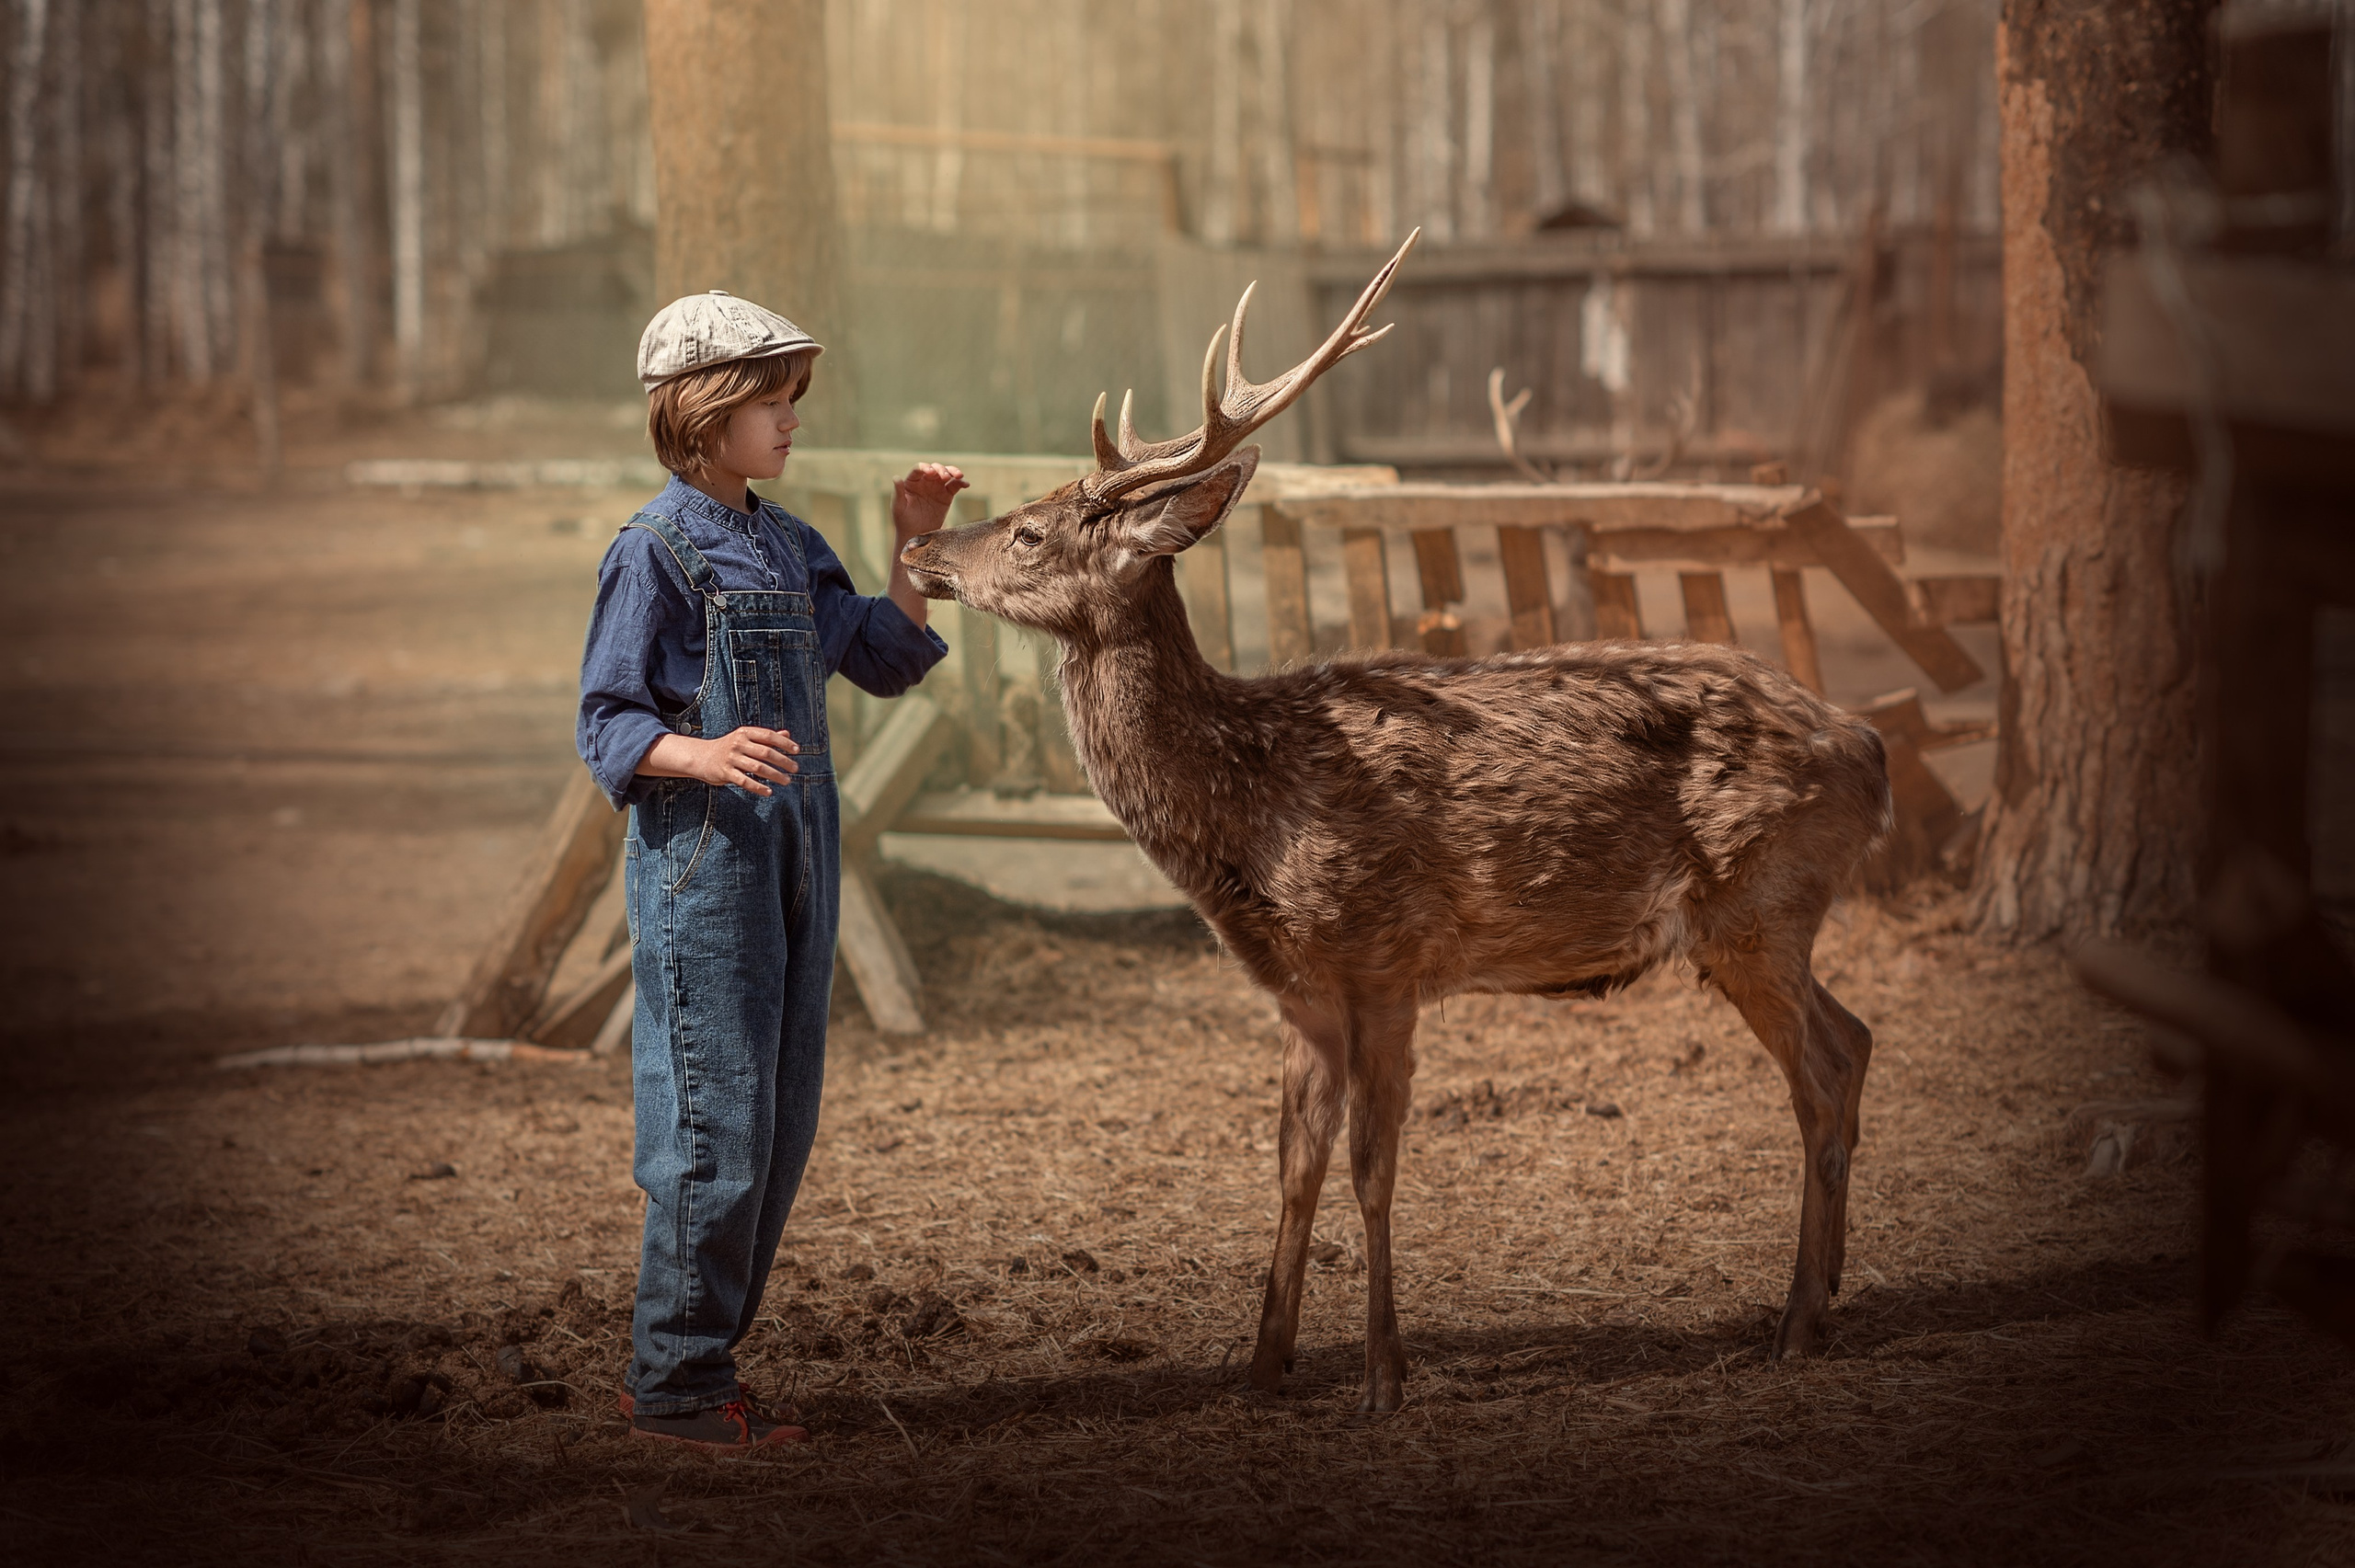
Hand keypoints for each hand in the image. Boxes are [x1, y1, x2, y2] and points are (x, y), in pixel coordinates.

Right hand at [637, 726, 799, 796]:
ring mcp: (731, 758)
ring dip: (775, 775)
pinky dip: (758, 787)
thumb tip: (787, 733)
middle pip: (765, 752)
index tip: (797, 751)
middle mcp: (738, 744)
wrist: (701, 756)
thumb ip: (765, 737)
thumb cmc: (729, 747)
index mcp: (745, 733)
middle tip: (795, 769)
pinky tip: (769, 791)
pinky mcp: (725, 773)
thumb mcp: (745, 738)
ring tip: (787, 781)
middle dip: (783, 761)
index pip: (769, 736)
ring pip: (758, 768)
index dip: (784, 743)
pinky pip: (745, 781)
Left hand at [892, 463, 969, 540]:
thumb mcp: (898, 507)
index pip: (919, 469)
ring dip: (953, 472)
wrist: (916, 535)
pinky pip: (955, 486)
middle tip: (945, 477)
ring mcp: (937, 487)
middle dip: (941, 469)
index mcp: (912, 481)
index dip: (925, 467)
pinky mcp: (947, 496)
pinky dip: (961, 483)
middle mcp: (925, 481)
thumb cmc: (903, 521)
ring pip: (947, 474)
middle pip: (935, 468)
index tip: (931, 472)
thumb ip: (898, 492)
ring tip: (959, 476)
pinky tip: (966, 484)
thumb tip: (895, 477)